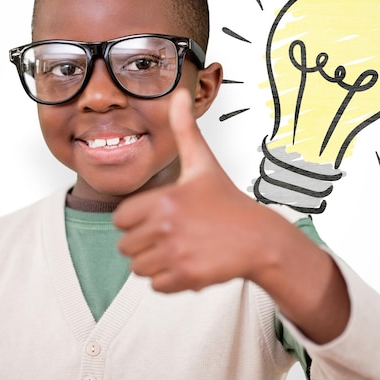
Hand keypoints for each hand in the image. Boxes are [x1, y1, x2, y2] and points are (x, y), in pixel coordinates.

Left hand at [113, 88, 269, 292]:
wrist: (259, 238)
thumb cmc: (227, 201)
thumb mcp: (203, 163)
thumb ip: (185, 129)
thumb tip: (180, 93)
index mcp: (162, 200)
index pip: (119, 219)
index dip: (136, 218)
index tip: (158, 215)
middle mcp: (165, 228)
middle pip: (126, 246)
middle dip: (144, 242)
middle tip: (172, 233)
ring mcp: (176, 256)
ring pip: (138, 269)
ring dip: (155, 262)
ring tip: (179, 248)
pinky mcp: (186, 278)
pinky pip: (156, 286)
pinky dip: (169, 279)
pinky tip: (188, 263)